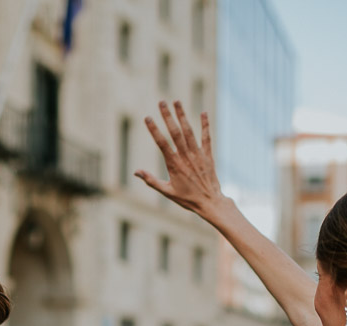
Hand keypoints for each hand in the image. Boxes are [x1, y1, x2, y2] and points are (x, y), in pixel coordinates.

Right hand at [135, 101, 226, 220]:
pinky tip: (203, 113)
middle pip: (175, 133)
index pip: (162, 143)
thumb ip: (151, 180)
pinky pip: (206, 137)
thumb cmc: (187, 199)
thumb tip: (136, 172)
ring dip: (183, 115)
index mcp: (174, 165)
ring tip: (177, 101)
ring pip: (189, 132)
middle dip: (168, 116)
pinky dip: (205, 125)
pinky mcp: (208, 155)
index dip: (154, 129)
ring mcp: (198, 155)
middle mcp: (185, 157)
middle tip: (161, 102)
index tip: (147, 118)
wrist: (210, 202)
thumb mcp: (167, 192)